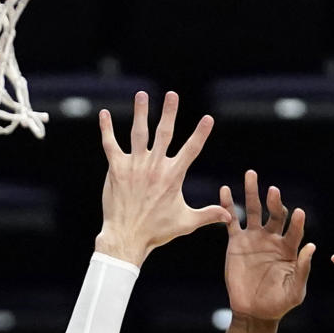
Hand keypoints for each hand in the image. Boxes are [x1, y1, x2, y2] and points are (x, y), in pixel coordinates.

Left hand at [96, 91, 229, 266]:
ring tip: (142, 95)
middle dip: (169, 112)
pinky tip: (104, 114)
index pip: (191, 149)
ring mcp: (135, 165)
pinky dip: (107, 129)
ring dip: (140, 112)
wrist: (127, 237)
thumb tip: (229, 215)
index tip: (208, 119)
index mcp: (173, 176)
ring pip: (138, 132)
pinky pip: (110, 144)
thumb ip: (208, 215)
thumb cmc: (157, 231)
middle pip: (164, 132)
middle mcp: (155, 166)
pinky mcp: (117, 168)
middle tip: (172, 95)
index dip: (201, 133)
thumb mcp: (186, 222)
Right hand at [222, 172, 314, 321]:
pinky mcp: (236, 243)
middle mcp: (272, 239)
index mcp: (289, 248)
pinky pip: (231, 221)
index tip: (299, 213)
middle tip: (273, 190)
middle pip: (275, 214)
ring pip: (253, 211)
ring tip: (251, 175)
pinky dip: (227, 206)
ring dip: (252, 193)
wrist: (254, 312)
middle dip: (274, 202)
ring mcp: (254, 239)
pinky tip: (225, 190)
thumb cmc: (279, 303)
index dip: (297, 222)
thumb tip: (312, 246)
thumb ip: (303, 269)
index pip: (295, 230)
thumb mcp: (295, 290)